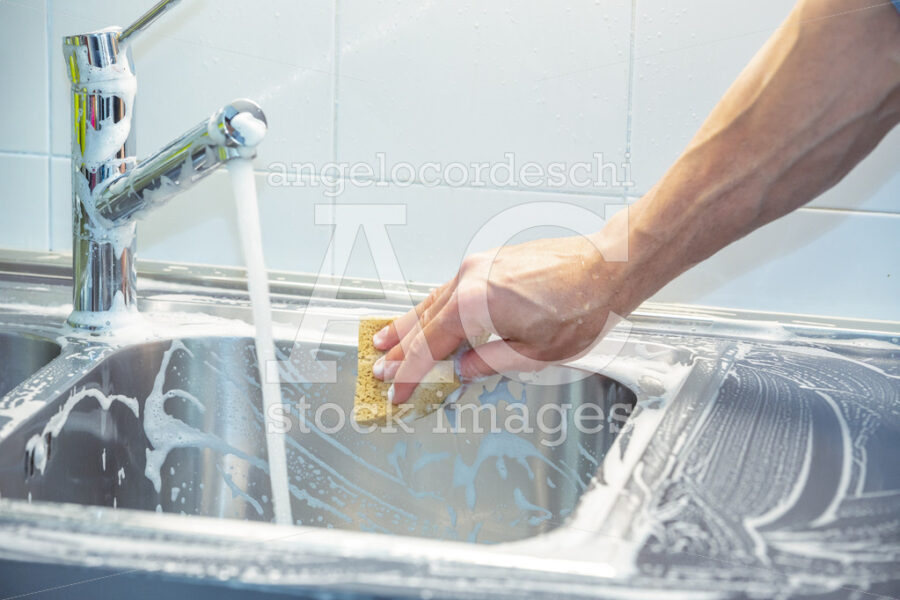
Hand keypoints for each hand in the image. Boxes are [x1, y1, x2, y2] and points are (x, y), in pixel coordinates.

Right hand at [371, 232, 627, 404]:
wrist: (608, 265)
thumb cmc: (582, 307)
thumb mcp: (536, 354)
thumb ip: (490, 363)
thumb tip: (462, 370)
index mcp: (475, 305)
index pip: (430, 347)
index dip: (410, 373)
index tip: (396, 390)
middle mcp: (469, 280)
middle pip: (423, 322)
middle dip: (399, 348)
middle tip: (379, 368)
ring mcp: (477, 266)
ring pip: (432, 301)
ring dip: (408, 323)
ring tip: (385, 339)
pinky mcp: (488, 260)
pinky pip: (449, 289)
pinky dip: (432, 307)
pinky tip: (426, 316)